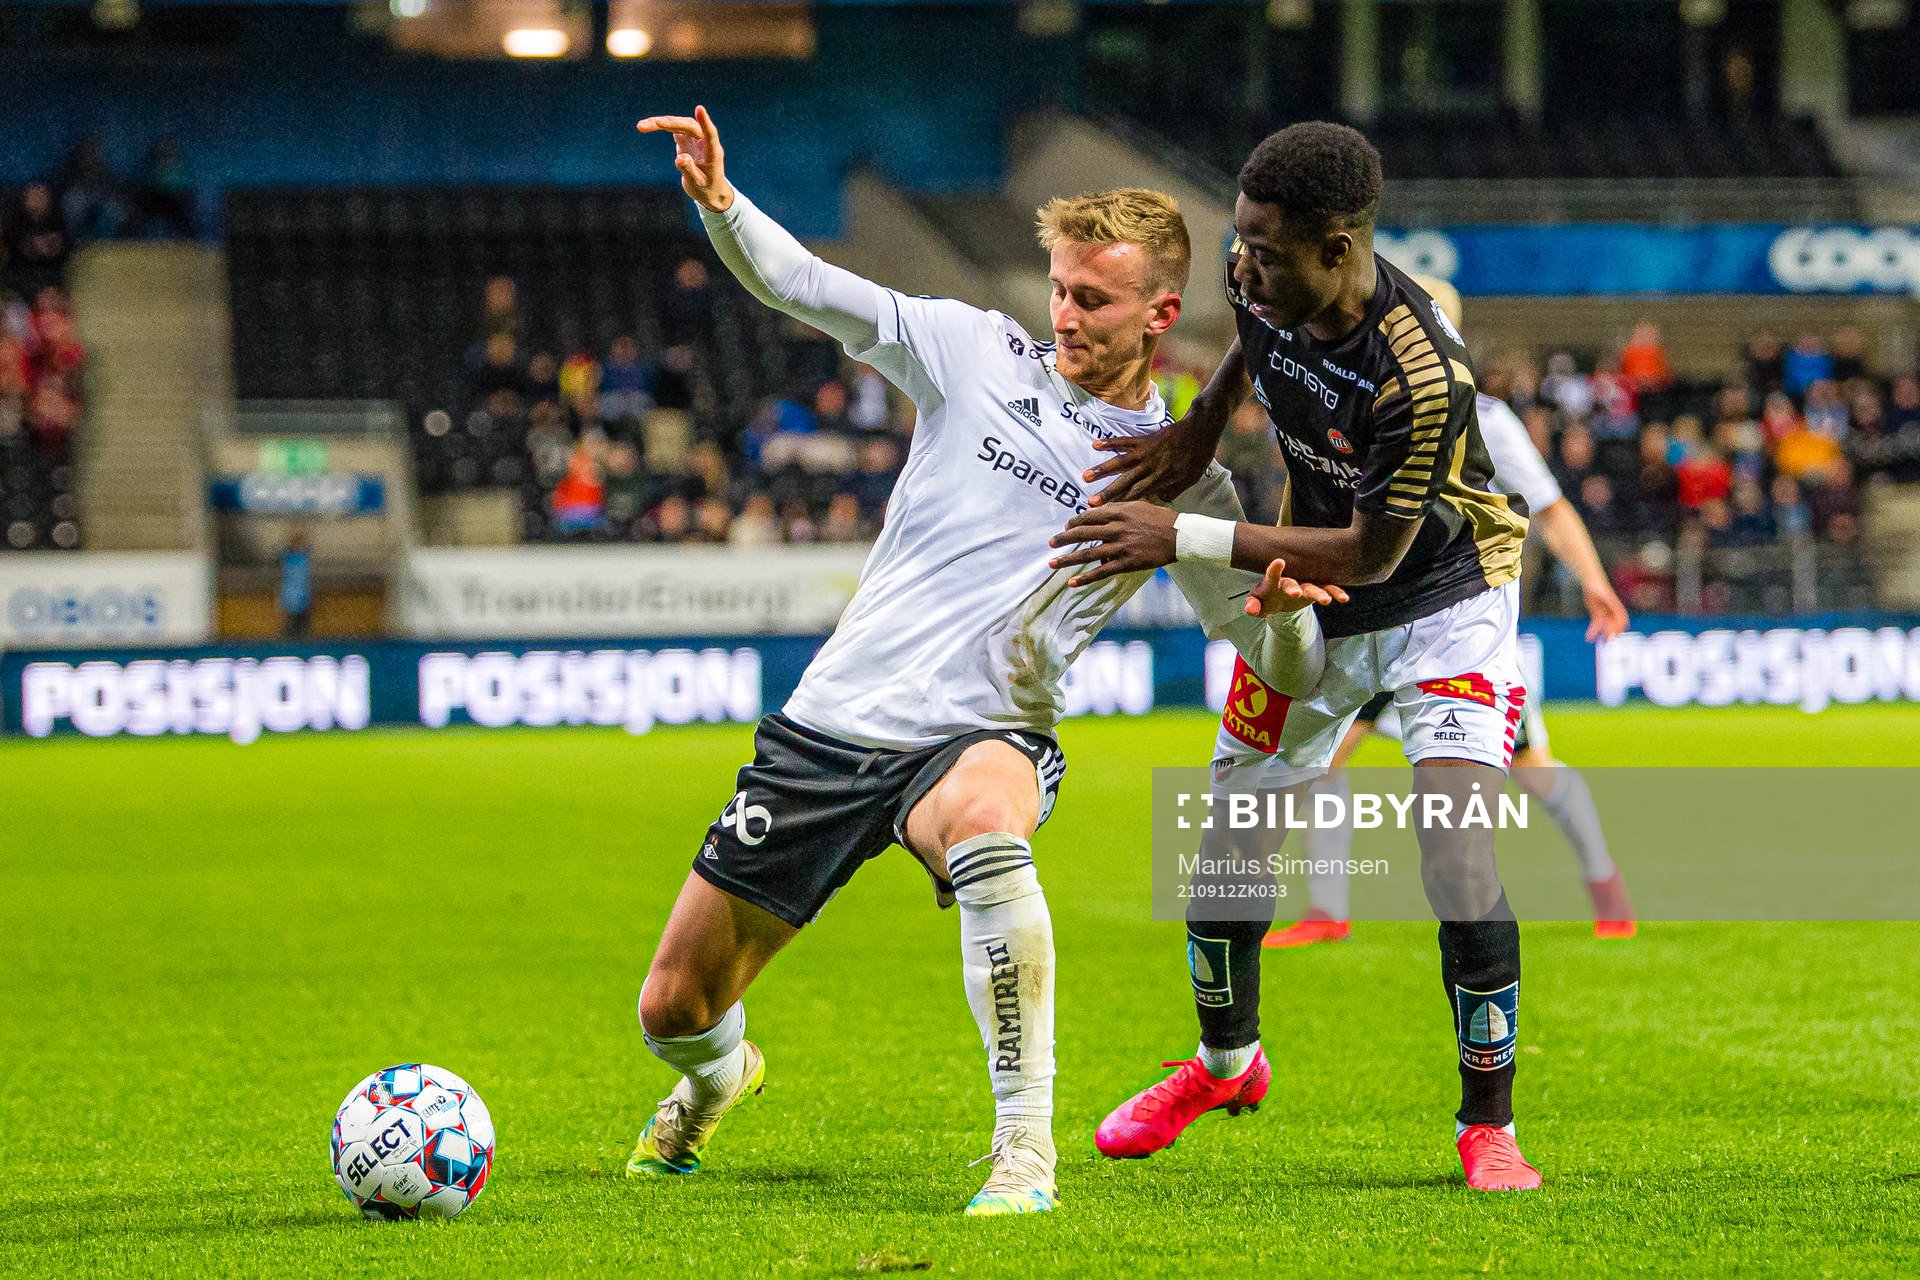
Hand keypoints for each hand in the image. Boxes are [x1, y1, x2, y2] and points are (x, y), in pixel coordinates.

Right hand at [637, 105, 734, 212]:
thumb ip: (689, 170)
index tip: (699, 109)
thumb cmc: (706, 189)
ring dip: (660, 123)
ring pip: (678, 125)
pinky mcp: (685, 139)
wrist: (709, 190)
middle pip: (688, 126)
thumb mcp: (697, 183)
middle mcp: (704, 141)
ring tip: (640, 126)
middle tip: (646, 126)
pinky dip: (660, 126)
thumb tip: (680, 158)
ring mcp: (694, 138)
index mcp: (712, 152)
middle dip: (668, 124)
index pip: (710, 134)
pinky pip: (673, 128)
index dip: (705, 122)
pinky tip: (647, 126)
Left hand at [1048, 502, 1176, 586]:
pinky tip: (1071, 582)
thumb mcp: (1139, 505)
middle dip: (1063, 538)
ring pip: (1087, 553)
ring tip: (1052, 563)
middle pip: (1082, 533)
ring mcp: (1120, 546)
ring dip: (1067, 559)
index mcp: (1119, 511)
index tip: (1066, 526)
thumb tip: (1101, 509)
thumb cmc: (1162, 518)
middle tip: (1051, 543)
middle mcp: (1116, 528)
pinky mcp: (1126, 562)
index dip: (1074, 522)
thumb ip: (1119, 507)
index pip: (1089, 516)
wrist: (1180, 535)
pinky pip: (1101, 571)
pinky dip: (1084, 578)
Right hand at [1083, 416, 1216, 505]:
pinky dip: (1109, 442)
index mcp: (1161, 478)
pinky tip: (1095, 445)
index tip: (1108, 514)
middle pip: (1125, 482)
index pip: (1138, 494)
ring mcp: (1145, 452)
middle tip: (1090, 503)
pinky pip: (1124, 441)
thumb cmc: (1197, 456)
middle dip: (1107, 493)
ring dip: (1101, 470)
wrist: (1200, 429)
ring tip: (1085, 476)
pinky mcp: (1144, 439)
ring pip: (1120, 462)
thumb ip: (1172, 491)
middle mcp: (1149, 466)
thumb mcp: (1189, 479)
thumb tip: (1157, 501)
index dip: (1122, 504)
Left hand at [1246, 559, 1349, 616]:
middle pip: (1293, 582)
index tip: (1278, 562)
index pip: (1272, 575)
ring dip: (1319, 593)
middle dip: (1295, 588)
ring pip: (1313, 586)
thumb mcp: (1259, 603)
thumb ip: (1252, 605)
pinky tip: (1344, 598)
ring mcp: (1306, 582)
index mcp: (1274, 581)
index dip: (1274, 569)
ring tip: (1326, 600)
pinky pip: (1328, 589)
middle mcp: (1291, 578)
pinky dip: (1336, 593)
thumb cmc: (1268, 598)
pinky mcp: (1318, 587)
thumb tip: (1250, 609)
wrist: (1282, 598)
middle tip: (1297, 594)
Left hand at [1583, 580, 1629, 642]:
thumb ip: (1613, 605)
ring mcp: (1605, 613)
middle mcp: (1612, 611)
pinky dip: (1593, 631)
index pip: (1621, 621)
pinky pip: (1596, 625)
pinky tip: (1589, 638)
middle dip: (1611, 634)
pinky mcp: (1597, 614)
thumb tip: (1619, 613)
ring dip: (1602, 635)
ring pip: (1604, 627)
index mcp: (1617, 608)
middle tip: (1608, 644)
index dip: (1620, 629)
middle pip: (1613, 625)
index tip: (1616, 637)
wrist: (1590, 582)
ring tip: (1599, 644)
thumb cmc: (1599, 587)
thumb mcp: (1606, 596)